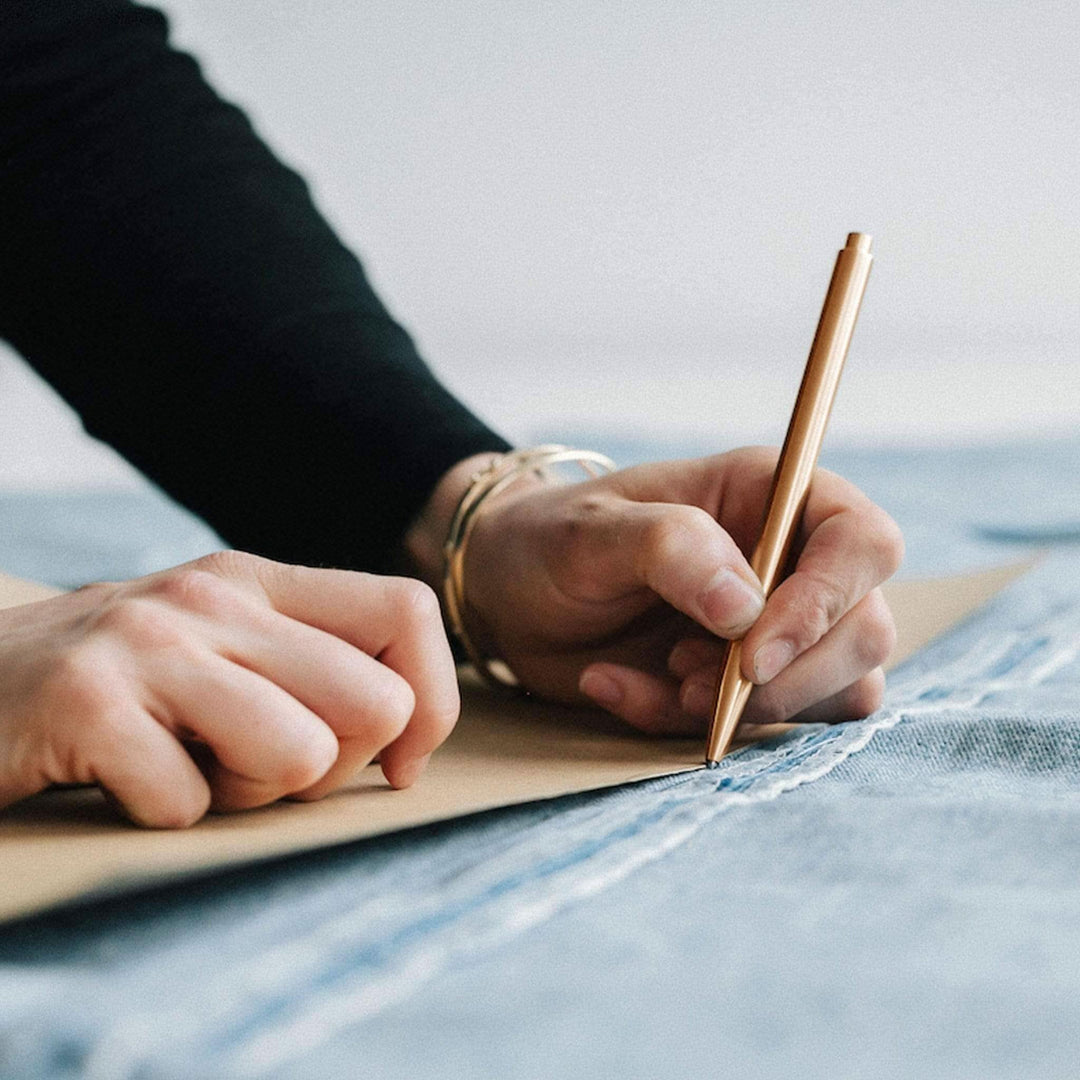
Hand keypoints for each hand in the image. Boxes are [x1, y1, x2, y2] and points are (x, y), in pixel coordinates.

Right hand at [0, 551, 457, 825]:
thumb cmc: (118, 684)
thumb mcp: (218, 645)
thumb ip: (311, 666)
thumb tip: (414, 729)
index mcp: (258, 581)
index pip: (408, 611)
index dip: (432, 700)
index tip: (397, 761)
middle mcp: (213, 599)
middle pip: (377, 702)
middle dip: (336, 767)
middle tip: (260, 766)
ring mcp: (150, 646)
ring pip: (302, 756)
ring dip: (251, 795)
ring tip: (189, 766)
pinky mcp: (89, 705)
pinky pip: (192, 806)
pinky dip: (165, 815)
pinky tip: (121, 778)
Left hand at [457, 447, 902, 734]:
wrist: (509, 595)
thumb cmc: (548, 541)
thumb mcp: (589, 532)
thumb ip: (670, 547)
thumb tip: (748, 607)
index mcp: (769, 496)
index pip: (863, 541)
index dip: (829, 600)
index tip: (752, 651)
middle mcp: (790, 561)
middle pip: (865, 631)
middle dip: (786, 676)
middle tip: (689, 677)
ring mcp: (777, 627)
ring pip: (836, 690)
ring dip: (747, 708)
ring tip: (660, 679)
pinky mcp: (750, 683)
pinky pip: (768, 728)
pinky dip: (699, 726)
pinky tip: (628, 691)